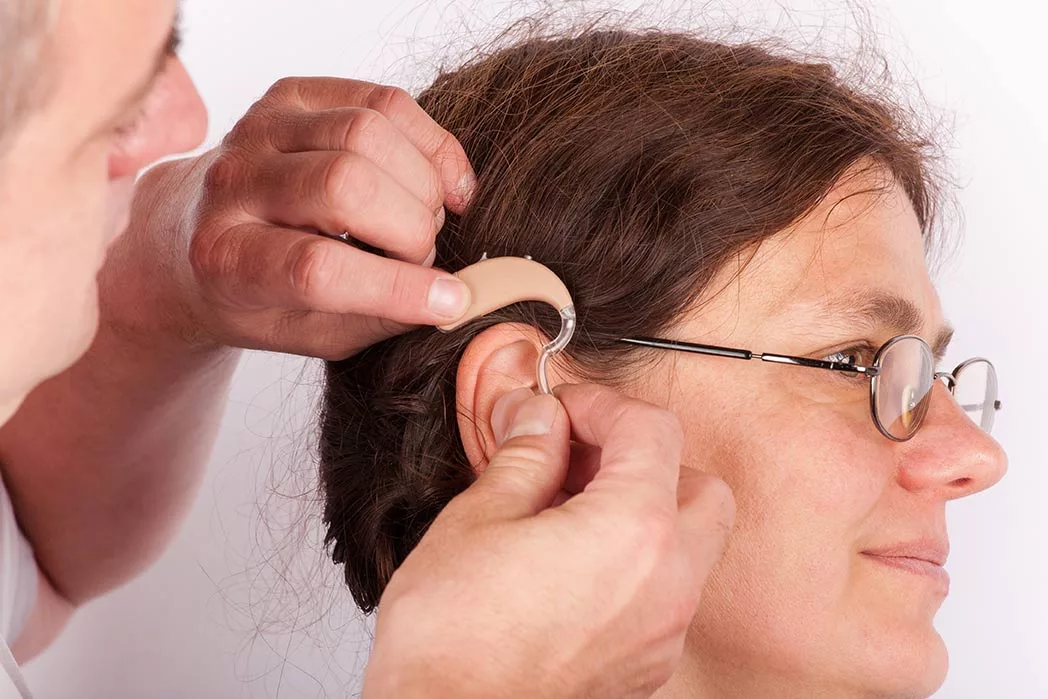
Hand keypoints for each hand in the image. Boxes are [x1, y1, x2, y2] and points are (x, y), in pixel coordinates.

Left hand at [120, 77, 475, 358]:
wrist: (194, 232)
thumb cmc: (260, 296)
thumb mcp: (310, 334)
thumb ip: (376, 320)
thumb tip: (454, 298)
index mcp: (226, 260)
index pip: (316, 267)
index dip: (394, 285)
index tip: (452, 300)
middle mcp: (232, 183)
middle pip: (345, 185)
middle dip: (412, 229)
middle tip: (423, 257)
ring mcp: (259, 128)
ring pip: (368, 133)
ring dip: (424, 184)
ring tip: (428, 219)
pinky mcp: (291, 94)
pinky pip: (383, 102)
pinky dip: (430, 143)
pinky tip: (441, 182)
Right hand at [363, 384, 735, 698]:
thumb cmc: (454, 638)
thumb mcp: (479, 518)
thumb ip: (524, 456)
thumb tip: (537, 417)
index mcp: (635, 530)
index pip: (653, 431)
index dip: (602, 405)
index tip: (561, 410)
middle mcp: (668, 583)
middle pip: (699, 487)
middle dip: (646, 458)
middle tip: (579, 456)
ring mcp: (662, 632)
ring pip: (688, 545)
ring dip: (641, 510)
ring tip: (563, 510)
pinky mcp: (644, 667)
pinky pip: (662, 594)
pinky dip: (632, 562)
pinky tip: (567, 563)